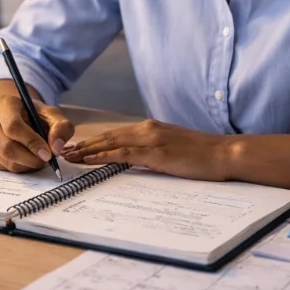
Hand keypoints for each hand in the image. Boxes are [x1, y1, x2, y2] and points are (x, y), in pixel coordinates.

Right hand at [0, 93, 73, 172]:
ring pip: (6, 161)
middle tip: (46, 160)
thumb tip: (56, 148)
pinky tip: (27, 158)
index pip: (13, 126)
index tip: (48, 154)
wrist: (16, 117)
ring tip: (39, 157)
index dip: (32, 142)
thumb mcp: (51, 114)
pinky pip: (4, 168)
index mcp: (3, 104)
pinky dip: (20, 168)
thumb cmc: (34, 115)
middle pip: (7, 147)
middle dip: (31, 158)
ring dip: (28, 165)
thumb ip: (60, 127)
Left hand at [62, 119, 236, 180]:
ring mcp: (151, 139)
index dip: (94, 141)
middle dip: (85, 144)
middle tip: (64, 151)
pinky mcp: (156, 153)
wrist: (224, 153)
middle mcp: (147, 129)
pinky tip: (90, 160)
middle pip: (108, 136)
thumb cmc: (202, 155)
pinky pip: (123, 154)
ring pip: (111, 143)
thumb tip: (136, 161)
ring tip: (70, 156)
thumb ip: (153, 151)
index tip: (77, 147)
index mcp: (150, 128)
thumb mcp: (172, 150)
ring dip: (88, 150)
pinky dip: (104, 156)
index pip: (115, 134)